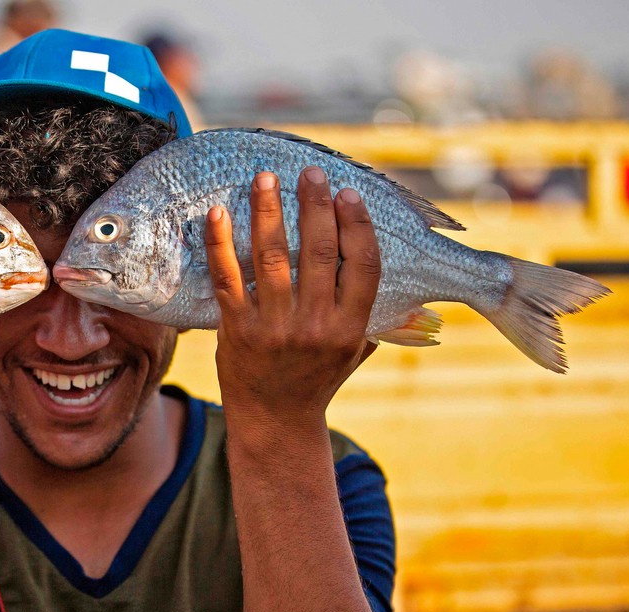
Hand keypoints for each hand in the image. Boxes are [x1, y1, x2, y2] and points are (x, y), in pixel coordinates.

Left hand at [205, 167, 380, 439]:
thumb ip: (376, 314)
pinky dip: (222, 243)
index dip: (358, 225)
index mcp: (350, 327)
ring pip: (274, 258)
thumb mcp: (356, 350)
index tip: (348, 193)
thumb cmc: (317, 379)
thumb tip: (409, 278)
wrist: (275, 422)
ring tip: (265, 178)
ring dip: (269, 211)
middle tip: (310, 172)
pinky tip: (219, 213)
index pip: (363, 266)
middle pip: (320, 253)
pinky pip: (228, 278)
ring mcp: (275, 328)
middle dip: (315, 206)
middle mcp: (316, 327)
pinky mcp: (238, 330)